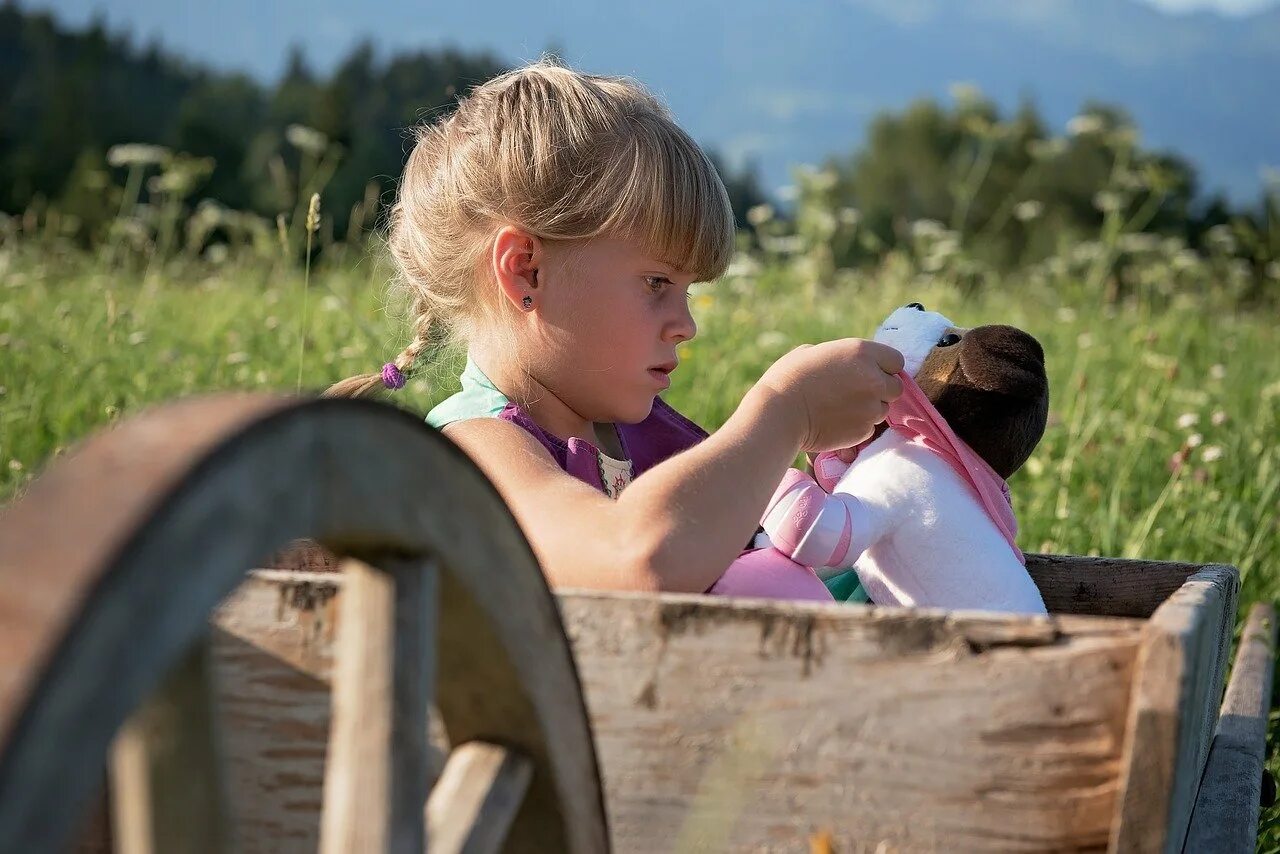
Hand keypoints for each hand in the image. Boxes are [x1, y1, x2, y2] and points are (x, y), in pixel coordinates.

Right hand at [756, 338, 903, 455]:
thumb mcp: (813, 352)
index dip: (883, 368)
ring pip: (883, 410)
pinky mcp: (863, 430)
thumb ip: (840, 357)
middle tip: (857, 393)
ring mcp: (871, 407)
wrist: (779, 414)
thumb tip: (844, 363)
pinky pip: (869, 428)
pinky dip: (857, 426)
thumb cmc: (788, 378)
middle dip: (881, 391)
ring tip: (841, 409)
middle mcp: (873, 379)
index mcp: (862, 353)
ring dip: (869, 410)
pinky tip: (836, 422)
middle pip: (895, 388)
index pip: (896, 361)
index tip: (869, 373)